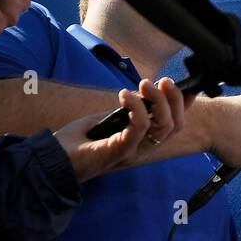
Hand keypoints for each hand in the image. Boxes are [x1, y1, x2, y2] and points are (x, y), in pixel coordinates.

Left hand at [55, 77, 186, 179]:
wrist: (53, 161)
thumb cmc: (77, 141)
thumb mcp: (107, 119)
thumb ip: (126, 110)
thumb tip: (141, 93)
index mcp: (142, 143)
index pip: (174, 126)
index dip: (184, 106)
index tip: (187, 86)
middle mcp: (142, 150)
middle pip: (174, 126)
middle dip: (174, 99)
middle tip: (162, 80)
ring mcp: (132, 153)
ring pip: (163, 127)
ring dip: (158, 100)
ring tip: (145, 83)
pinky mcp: (119, 152)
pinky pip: (138, 128)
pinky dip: (137, 108)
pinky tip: (125, 95)